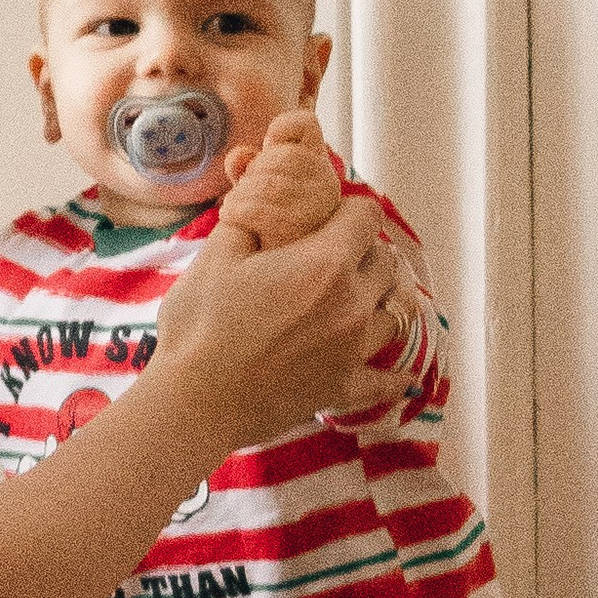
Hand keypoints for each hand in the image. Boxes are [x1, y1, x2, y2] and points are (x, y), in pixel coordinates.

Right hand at [151, 186, 404, 447]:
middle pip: (386, 262)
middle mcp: (352, 304)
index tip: (330, 215)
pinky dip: (395, 378)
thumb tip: (263, 197)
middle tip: (336, 254)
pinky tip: (404, 377)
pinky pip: (386, 382)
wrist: (194, 400)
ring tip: (363, 297)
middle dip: (366, 250)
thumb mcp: (217, 253)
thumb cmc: (200, 324)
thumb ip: (250, 218)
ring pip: (396, 314)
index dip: (348, 209)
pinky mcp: (342, 389)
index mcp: (325, 262)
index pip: (366, 215)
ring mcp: (353, 350)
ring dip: (382, 299)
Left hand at [215, 111, 341, 254]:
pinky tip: (234, 220)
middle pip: (281, 154)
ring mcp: (321, 210)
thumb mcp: (253, 190)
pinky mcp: (304, 233)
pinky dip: (237, 212)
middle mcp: (328, 185)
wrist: (269, 273)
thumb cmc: (262, 229)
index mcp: (317, 166)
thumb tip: (240, 156)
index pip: (305, 124)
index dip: (281, 129)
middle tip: (243, 193)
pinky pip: (259, 209)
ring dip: (240, 196)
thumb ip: (248, 168)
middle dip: (252, 173)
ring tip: (236, 210)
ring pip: (267, 182)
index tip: (268, 146)